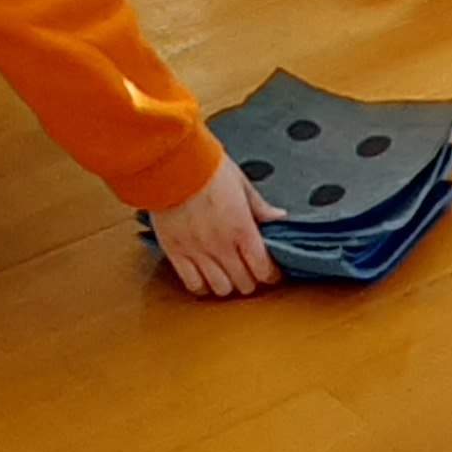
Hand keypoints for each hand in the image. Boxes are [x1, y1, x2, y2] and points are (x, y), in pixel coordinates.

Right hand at [147, 158, 283, 299]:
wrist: (172, 163)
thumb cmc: (207, 167)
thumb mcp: (242, 184)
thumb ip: (260, 207)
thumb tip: (279, 218)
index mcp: (242, 227)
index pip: (263, 268)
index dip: (271, 275)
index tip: (272, 272)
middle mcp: (221, 245)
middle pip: (244, 283)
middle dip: (252, 279)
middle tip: (251, 270)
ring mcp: (198, 252)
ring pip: (220, 289)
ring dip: (228, 285)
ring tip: (228, 274)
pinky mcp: (176, 253)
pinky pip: (193, 284)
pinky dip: (202, 285)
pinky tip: (206, 275)